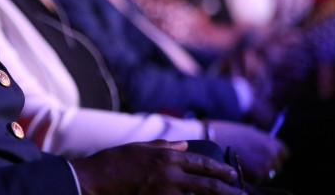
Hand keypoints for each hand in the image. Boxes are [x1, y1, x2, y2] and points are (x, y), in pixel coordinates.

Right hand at [71, 140, 245, 194]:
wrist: (92, 180)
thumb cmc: (113, 161)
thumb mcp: (140, 147)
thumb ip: (164, 146)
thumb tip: (185, 145)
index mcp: (166, 157)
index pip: (201, 163)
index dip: (219, 169)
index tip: (232, 175)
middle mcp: (169, 174)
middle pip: (207, 185)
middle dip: (227, 190)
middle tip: (241, 194)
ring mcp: (164, 192)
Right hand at [210, 121, 287, 182]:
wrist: (211, 136)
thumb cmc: (228, 132)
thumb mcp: (250, 132)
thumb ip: (263, 142)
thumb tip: (271, 153)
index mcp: (272, 142)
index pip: (284, 154)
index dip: (274, 155)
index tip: (265, 156)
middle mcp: (272, 154)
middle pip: (277, 167)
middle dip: (267, 166)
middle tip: (251, 161)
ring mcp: (265, 166)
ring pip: (268, 175)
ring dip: (259, 173)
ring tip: (244, 165)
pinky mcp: (256, 176)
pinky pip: (258, 180)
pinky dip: (250, 177)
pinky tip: (239, 168)